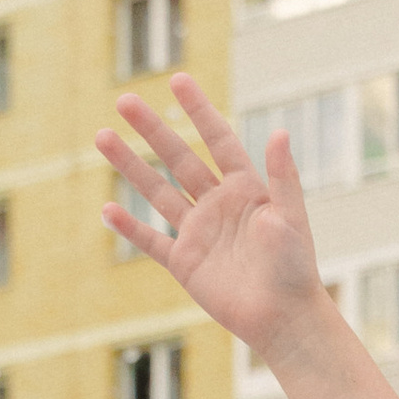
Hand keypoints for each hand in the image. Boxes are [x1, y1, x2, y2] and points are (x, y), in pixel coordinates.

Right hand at [97, 73, 329, 363]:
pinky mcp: (185, 264)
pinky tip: (108, 208)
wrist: (285, 319)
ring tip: (102, 136)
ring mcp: (198, 233)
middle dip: (152, 129)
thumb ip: (283, 177)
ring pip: (157, 192)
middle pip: (178, 159)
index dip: (198, 111)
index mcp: (245, 189)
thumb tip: (279, 132)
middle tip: (124, 100)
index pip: (218, 140)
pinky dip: (130, 227)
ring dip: (130, 165)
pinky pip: (151, 241)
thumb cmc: (296, 269)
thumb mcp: (291, 218)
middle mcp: (217, 206)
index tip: (178, 79)